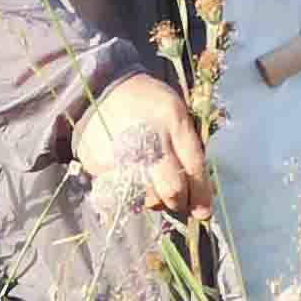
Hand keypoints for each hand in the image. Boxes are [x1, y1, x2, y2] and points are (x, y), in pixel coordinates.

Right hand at [72, 73, 214, 220]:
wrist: (105, 90)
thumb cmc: (151, 105)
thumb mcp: (179, 116)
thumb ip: (191, 153)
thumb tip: (200, 203)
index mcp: (172, 118)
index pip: (193, 168)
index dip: (201, 195)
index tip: (202, 210)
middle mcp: (145, 137)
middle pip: (171, 189)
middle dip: (179, 200)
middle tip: (177, 198)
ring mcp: (119, 153)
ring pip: (147, 198)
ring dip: (155, 198)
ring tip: (151, 181)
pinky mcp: (97, 165)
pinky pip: (122, 194)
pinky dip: (131, 192)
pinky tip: (131, 175)